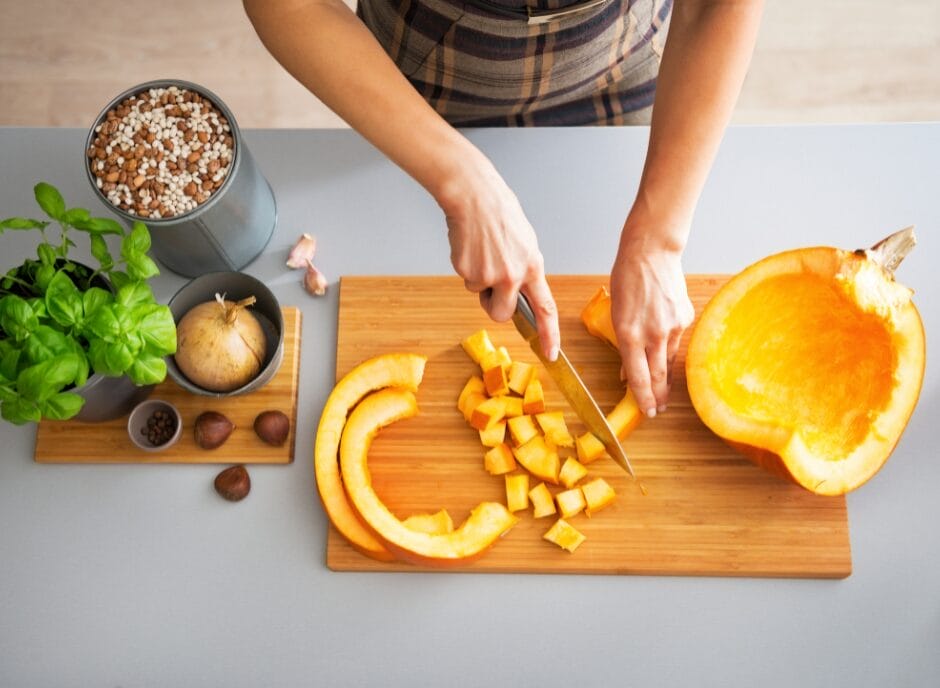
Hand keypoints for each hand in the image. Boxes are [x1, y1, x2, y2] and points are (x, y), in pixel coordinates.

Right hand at [438, 159, 559, 360]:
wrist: (474, 197)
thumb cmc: (499, 214)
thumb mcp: (525, 243)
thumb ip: (524, 270)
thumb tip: (519, 292)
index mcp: (532, 267)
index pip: (545, 308)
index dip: (549, 334)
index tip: (550, 353)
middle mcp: (513, 275)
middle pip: (502, 314)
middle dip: (494, 306)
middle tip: (491, 285)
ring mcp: (489, 275)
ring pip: (480, 295)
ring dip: (479, 281)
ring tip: (482, 252)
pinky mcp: (468, 271)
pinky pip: (467, 280)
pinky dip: (466, 267)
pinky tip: (470, 247)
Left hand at [610, 223, 693, 417]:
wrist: (652, 252)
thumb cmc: (627, 279)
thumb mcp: (616, 314)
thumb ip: (624, 343)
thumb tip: (628, 369)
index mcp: (629, 334)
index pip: (638, 376)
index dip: (643, 398)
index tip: (647, 412)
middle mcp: (653, 334)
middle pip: (657, 375)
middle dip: (658, 396)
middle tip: (658, 410)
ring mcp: (672, 326)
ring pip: (668, 359)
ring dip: (664, 376)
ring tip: (663, 391)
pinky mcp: (685, 318)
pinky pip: (676, 341)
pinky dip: (668, 348)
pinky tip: (665, 349)